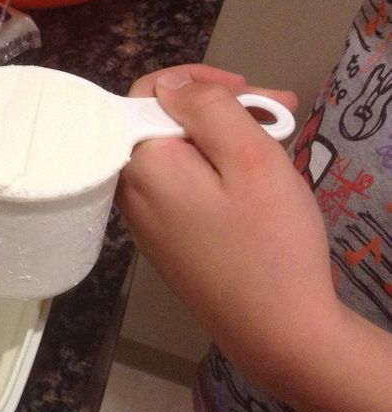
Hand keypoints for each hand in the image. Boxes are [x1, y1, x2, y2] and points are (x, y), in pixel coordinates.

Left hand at [117, 65, 391, 411]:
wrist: (276, 330)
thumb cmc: (269, 241)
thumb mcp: (249, 157)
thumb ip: (206, 109)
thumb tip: (169, 84)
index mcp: (141, 164)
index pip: (145, 95)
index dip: (196, 81)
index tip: (247, 88)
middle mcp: (130, 191)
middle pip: (163, 125)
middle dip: (218, 110)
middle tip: (281, 111)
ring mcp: (145, 221)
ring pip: (177, 156)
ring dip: (222, 140)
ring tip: (277, 142)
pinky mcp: (164, 241)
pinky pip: (182, 187)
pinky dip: (215, 172)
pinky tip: (253, 180)